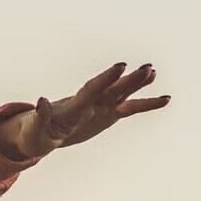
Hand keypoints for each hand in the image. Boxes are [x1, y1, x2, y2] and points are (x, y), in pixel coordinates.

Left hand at [0, 61, 169, 160]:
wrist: (39, 134)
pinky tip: (165, 99)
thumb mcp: (35, 128)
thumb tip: (40, 101)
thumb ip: (40, 115)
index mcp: (72, 107)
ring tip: (153, 72)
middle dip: (127, 80)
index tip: (121, 66)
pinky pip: (130, 109)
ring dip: (136, 84)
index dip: (106, 79)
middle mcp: (89, 103)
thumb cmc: (34, 133)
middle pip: (111, 89)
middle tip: (147, 69)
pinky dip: (146, 104)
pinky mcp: (108, 115)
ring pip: (122, 94)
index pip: (91, 89)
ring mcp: (100, 108)